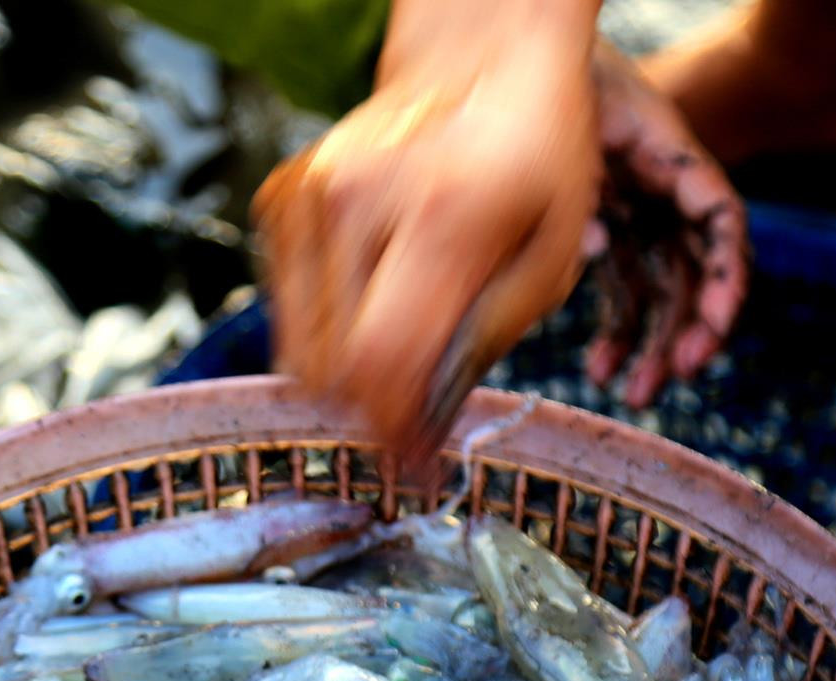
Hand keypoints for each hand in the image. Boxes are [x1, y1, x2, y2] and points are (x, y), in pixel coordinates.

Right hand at [254, 0, 602, 455]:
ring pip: (297, 347)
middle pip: (328, 369)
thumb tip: (422, 432)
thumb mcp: (551, 261)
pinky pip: (288, 306)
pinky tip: (373, 315)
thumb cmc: (536, 155)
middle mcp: (358, 202)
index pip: (380, 366)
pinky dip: (324, 333)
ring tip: (396, 379)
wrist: (481, 53)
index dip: (391, 437)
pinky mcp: (284, 197)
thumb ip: (483, 347)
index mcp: (441, 216)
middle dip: (368, 418)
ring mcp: (309, 195)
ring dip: (343, 381)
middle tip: (409, 439)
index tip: (413, 472)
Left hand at [583, 46, 746, 406]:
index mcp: (671, 156)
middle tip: (674, 375)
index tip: (714, 325)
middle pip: (696, 267)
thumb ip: (589, 180)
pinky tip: (599, 370)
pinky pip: (626, 289)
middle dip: (691, 327)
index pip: (719, 220)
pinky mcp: (615, 230)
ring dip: (653, 345)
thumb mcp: (575, 118)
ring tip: (635, 394)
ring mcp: (642, 211)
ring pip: (662, 290)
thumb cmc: (557, 81)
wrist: (532, 56)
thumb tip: (599, 250)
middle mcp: (666, 190)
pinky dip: (616, 330)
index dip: (724, 277)